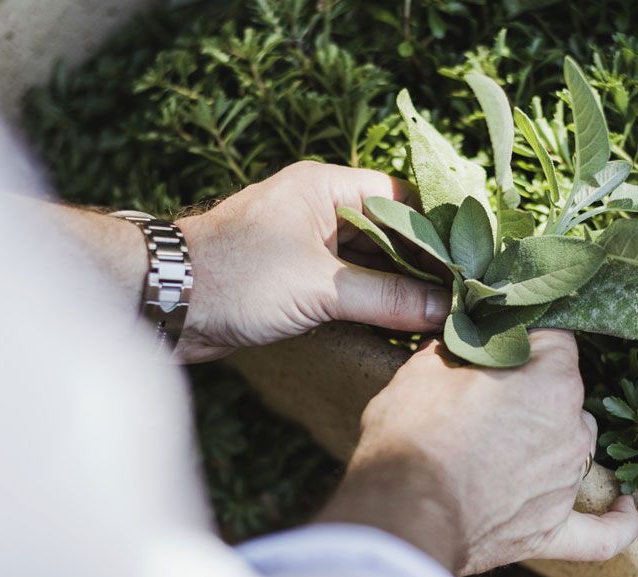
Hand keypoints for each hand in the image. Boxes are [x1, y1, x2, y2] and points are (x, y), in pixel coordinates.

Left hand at [175, 161, 450, 361]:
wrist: (165, 304)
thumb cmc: (238, 277)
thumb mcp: (322, 287)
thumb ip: (389, 298)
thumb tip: (446, 310)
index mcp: (326, 188)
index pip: (401, 200)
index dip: (437, 231)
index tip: (472, 263)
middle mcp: (321, 210)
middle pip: (390, 234)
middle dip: (424, 266)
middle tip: (465, 296)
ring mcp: (310, 246)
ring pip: (372, 264)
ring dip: (402, 289)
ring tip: (445, 315)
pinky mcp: (299, 279)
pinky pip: (351, 287)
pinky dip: (376, 305)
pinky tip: (406, 327)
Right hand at [318, 329, 637, 575]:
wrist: (403, 510)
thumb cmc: (414, 434)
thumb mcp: (424, 369)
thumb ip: (456, 349)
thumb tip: (459, 340)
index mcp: (552, 381)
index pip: (556, 339)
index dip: (523, 338)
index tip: (496, 344)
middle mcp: (573, 429)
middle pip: (566, 393)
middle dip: (532, 390)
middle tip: (483, 396)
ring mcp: (567, 482)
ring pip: (576, 446)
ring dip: (548, 439)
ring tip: (503, 442)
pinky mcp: (552, 530)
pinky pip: (602, 531)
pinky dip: (616, 520)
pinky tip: (625, 507)